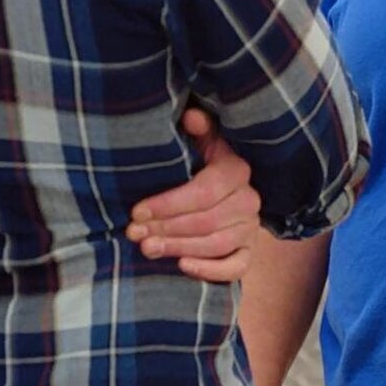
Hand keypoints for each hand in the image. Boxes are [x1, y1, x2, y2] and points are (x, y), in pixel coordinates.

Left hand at [127, 108, 262, 282]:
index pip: (203, 192)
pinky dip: (210, 270)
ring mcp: (251, 228)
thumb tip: (190, 116)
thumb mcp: (200, 144)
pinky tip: (182, 265)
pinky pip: (236, 267)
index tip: (137, 212)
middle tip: (134, 234)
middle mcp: (249, 200)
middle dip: (166, 228)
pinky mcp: (249, 252)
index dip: (168, 204)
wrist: (223, 195)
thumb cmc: (201, 167)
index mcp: (237, 170)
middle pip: (207, 220)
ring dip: (179, 247)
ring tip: (147, 248)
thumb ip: (197, 130)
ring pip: (216, 244)